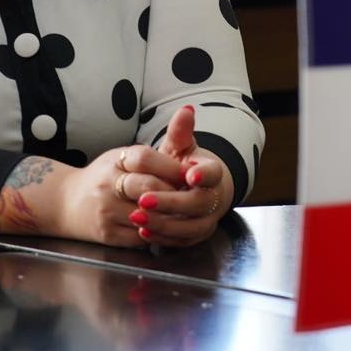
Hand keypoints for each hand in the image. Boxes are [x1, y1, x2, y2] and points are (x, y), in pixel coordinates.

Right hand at [51, 148, 183, 247]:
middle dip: (175, 192)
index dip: (172, 166)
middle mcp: (107, 185)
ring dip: (171, 215)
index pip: (145, 158)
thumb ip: (156, 155)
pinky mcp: (107, 234)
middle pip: (148, 187)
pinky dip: (159, 232)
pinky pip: (141, 236)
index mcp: (115, 161)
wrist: (65, 202)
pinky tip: (170, 228)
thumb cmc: (106, 176)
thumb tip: (189, 135)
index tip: (192, 173)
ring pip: (148, 215)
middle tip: (195, 195)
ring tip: (188, 213)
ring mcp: (106, 211)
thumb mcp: (125, 157)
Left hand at [128, 105, 234, 247]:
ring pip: (190, 227)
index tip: (188, 174)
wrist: (192, 191)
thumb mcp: (180, 148)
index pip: (213, 174)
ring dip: (163, 223)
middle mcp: (214, 199)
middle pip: (198, 204)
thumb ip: (180, 132)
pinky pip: (181, 241)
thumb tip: (186, 110)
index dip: (203, 175)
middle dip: (170, 203)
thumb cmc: (184, 167)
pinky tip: (143, 229)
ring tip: (136, 216)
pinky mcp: (195, 236)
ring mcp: (206, 220)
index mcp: (213, 174)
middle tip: (144, 199)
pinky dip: (162, 237)